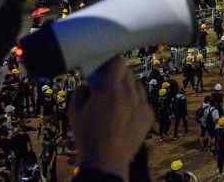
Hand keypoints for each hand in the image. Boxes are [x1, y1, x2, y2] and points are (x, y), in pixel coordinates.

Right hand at [69, 57, 152, 179]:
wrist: (106, 161)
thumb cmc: (87, 136)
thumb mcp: (74, 111)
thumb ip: (81, 91)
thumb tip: (88, 83)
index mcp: (110, 88)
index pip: (117, 61)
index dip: (111, 61)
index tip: (105, 65)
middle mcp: (129, 93)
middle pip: (127, 72)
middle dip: (118, 75)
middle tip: (108, 85)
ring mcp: (142, 104)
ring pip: (137, 86)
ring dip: (128, 88)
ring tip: (118, 102)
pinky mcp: (149, 115)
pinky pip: (143, 101)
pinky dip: (135, 103)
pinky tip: (125, 115)